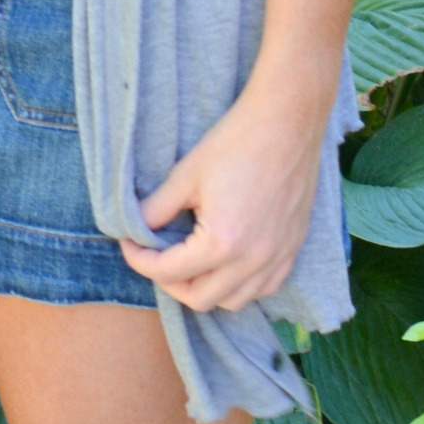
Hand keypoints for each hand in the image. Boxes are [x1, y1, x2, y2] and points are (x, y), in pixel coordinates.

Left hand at [119, 73, 329, 311]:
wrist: (288, 122)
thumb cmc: (237, 142)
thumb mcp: (185, 174)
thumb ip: (155, 209)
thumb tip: (135, 229)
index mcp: (222, 243)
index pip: (168, 272)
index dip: (139, 260)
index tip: (130, 244)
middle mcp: (253, 261)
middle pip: (199, 298)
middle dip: (169, 281)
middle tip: (157, 256)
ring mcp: (277, 258)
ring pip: (232, 301)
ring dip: (205, 288)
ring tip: (190, 262)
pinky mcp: (293, 249)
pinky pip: (263, 288)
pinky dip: (240, 285)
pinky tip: (227, 263)